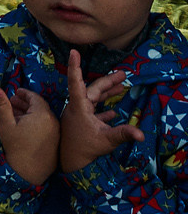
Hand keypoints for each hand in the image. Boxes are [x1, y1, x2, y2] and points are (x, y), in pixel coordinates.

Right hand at [0, 81, 58, 185]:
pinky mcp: (56, 142)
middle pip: (39, 106)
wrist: (31, 172)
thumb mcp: (6, 123)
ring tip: (15, 116)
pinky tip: (25, 128)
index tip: (14, 93)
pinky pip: (47, 127)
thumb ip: (0, 103)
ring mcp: (57, 132)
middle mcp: (53, 121)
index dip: (23, 94)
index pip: (34, 97)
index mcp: (42, 114)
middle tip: (11, 103)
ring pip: (43, 117)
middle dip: (25, 103)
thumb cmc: (17, 146)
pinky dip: (36, 123)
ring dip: (30, 113)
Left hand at [60, 49, 145, 174]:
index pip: (77, 82)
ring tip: (122, 86)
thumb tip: (141, 134)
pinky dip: (104, 110)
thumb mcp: (106, 139)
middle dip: (109, 81)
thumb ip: (123, 134)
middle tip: (124, 74)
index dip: (75, 66)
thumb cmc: (85, 149)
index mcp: (79, 106)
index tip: (73, 51)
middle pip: (93, 89)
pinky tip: (114, 111)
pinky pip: (94, 112)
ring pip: (94, 99)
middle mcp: (78, 107)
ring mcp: (79, 115)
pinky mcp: (82, 123)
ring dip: (108, 93)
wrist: (71, 162)